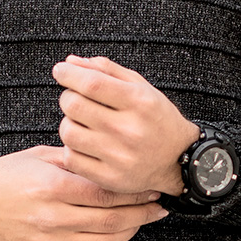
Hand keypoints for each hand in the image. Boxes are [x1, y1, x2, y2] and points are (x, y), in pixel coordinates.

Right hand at [0, 145, 166, 240]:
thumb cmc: (7, 176)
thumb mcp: (40, 156)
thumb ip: (76, 158)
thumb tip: (112, 157)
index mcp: (53, 186)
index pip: (106, 192)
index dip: (135, 191)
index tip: (152, 187)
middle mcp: (53, 217)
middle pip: (111, 220)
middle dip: (142, 214)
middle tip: (159, 207)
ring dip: (129, 232)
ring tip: (140, 221)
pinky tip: (110, 239)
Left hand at [51, 55, 198, 194]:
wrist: (180, 160)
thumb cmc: (157, 118)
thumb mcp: (141, 87)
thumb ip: (107, 70)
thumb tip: (70, 62)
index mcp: (139, 102)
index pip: (92, 83)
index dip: (69, 74)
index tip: (60, 70)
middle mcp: (130, 130)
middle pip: (74, 106)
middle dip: (68, 97)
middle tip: (76, 99)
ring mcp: (119, 157)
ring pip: (69, 132)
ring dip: (68, 123)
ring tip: (82, 122)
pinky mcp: (110, 178)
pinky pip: (72, 158)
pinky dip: (71, 147)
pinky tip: (85, 143)